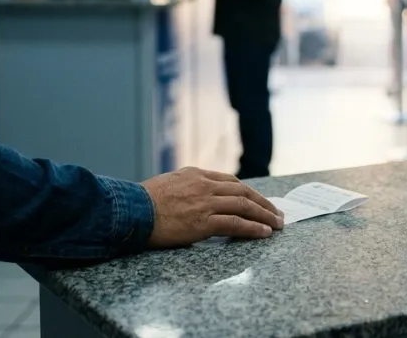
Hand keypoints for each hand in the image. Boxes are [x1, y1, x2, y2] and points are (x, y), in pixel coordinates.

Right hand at [141, 167, 283, 247]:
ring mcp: (205, 203)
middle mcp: (204, 185)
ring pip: (244, 206)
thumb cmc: (140, 202)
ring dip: (264, 215)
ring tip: (277, 224)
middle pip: (242, 192)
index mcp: (195, 174)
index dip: (247, 192)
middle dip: (263, 203)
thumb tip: (192, 196)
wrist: (129, 211)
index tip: (258, 200)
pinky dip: (252, 228)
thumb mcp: (166, 183)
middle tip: (276, 212)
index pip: (230, 181)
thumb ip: (184, 186)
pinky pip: (235, 224)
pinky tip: (263, 232)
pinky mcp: (203, 222)